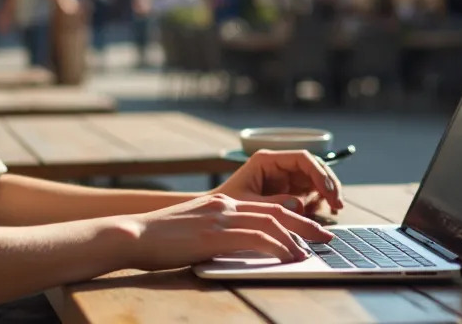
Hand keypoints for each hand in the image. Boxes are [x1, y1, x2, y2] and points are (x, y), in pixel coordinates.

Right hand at [125, 194, 332, 271]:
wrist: (135, 234)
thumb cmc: (159, 239)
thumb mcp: (194, 231)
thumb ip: (217, 234)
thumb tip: (237, 247)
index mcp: (222, 204)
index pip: (266, 208)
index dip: (292, 218)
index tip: (309, 231)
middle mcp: (226, 206)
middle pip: (276, 212)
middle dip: (305, 225)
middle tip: (326, 237)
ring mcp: (222, 218)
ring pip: (271, 223)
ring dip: (296, 237)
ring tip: (313, 251)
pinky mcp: (216, 234)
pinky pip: (257, 238)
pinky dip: (277, 246)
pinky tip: (289, 256)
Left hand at [213, 149, 343, 216]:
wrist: (215, 217)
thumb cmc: (225, 206)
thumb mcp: (248, 204)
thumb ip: (273, 204)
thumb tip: (301, 204)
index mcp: (268, 160)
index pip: (302, 158)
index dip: (320, 173)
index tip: (329, 192)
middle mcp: (279, 166)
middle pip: (314, 167)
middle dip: (329, 184)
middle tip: (338, 204)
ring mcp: (285, 178)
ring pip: (316, 180)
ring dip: (328, 193)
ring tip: (333, 210)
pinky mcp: (288, 192)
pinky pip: (311, 193)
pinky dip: (319, 202)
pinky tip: (323, 213)